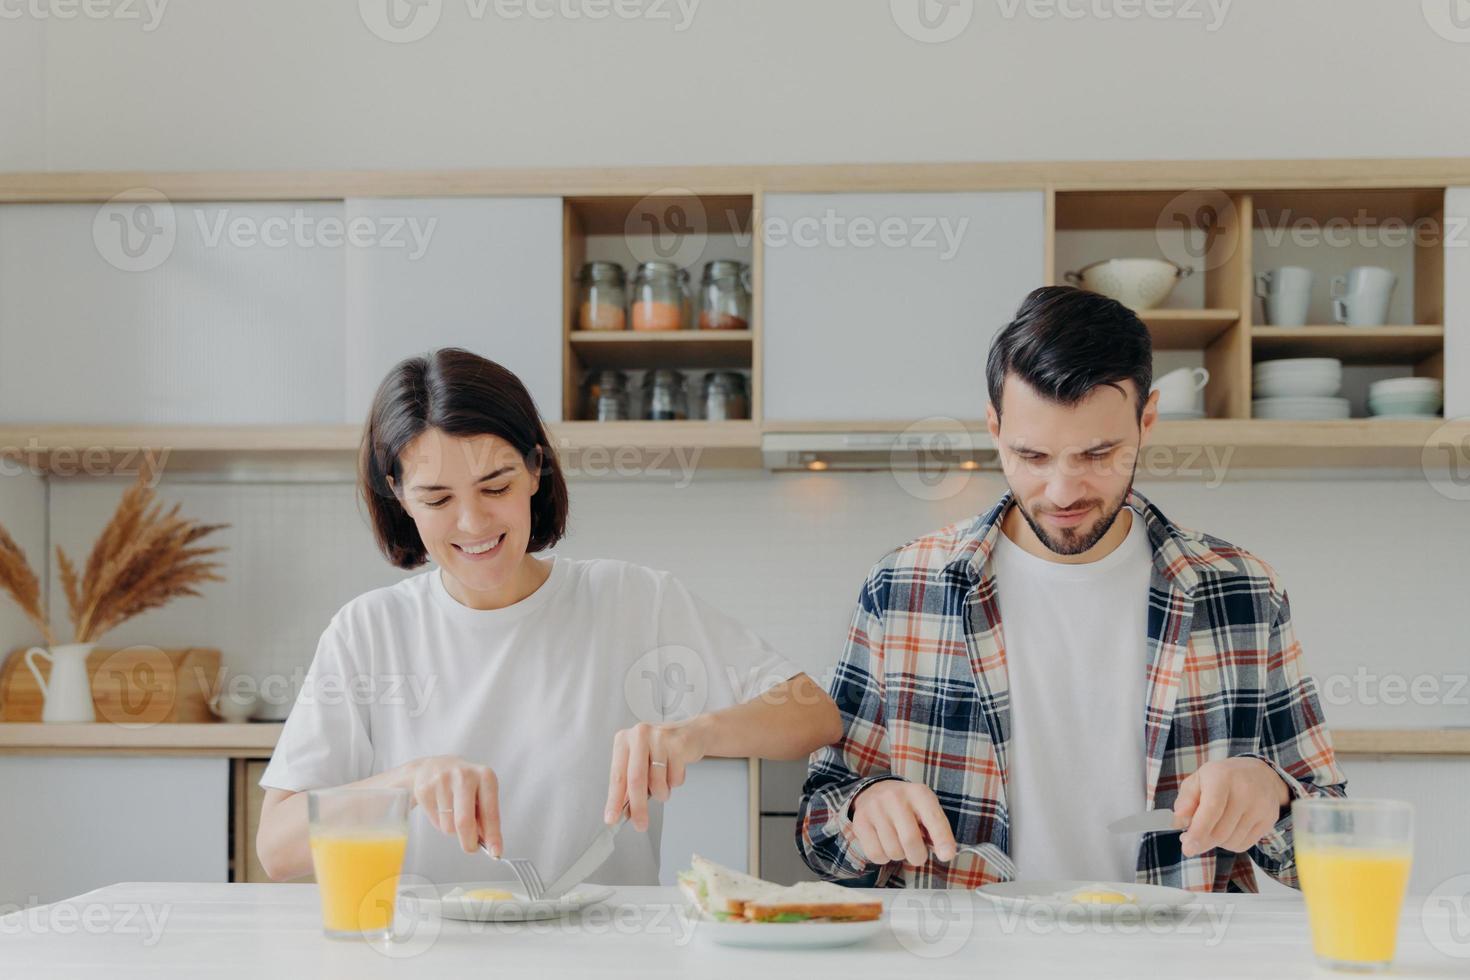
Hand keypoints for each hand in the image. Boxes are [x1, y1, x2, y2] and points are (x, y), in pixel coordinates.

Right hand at [407, 755, 501, 856]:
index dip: (493, 835)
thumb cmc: (462, 784)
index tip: (495, 852)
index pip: (490, 812)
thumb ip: (485, 816)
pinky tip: (440, 808)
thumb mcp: (479, 793)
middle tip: (471, 848)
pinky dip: (439, 822)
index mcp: (485, 776)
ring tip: (452, 813)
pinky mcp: (425, 789)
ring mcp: (442, 781)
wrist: (432, 767)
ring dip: (452, 829)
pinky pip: (435, 822)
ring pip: (449, 826)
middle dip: (469, 842)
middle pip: (464, 822)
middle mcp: (464, 776)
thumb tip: (490, 844)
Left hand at [604, 719, 709, 831]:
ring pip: (658, 782)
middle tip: (640, 824)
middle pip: (636, 780)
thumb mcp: (640, 763)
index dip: (614, 800)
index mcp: (624, 740)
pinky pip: (675, 778)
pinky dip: (675, 782)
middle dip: (638, 807)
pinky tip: (676, 768)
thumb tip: (623, 811)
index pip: (617, 776)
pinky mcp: (677, 744)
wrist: (691, 733)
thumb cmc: (661, 750)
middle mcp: (639, 735)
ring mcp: (659, 738)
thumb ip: (630, 785)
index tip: (612, 818)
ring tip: (664, 781)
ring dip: (662, 792)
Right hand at [850, 779, 956, 866]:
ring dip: (899, 855)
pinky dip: (884, 857)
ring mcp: (875, 808)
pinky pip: (876, 854)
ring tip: (898, 841)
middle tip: (917, 853)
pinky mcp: (860, 821)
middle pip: (910, 840)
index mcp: (918, 793)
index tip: (947, 856)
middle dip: (918, 856)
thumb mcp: (925, 808)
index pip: (933, 818)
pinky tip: (884, 844)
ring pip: (893, 851)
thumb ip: (936, 829)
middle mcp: (895, 797)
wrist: (875, 791)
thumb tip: (945, 853)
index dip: (942, 839)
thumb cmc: (907, 806)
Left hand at [1173, 757, 1289, 856]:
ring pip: (1231, 841)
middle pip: (1220, 831)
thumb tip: (1179, 820)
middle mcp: (1244, 791)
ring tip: (1213, 826)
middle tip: (1190, 840)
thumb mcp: (1198, 780)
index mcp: (1222, 777)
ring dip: (1216, 842)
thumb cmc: (1222, 778)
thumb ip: (1185, 800)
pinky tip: (1227, 829)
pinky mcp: (1269, 820)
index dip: (1199, 831)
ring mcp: (1260, 807)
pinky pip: (1244, 845)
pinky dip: (1230, 843)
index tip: (1188, 848)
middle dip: (1202, 840)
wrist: (1260, 774)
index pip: (1211, 809)